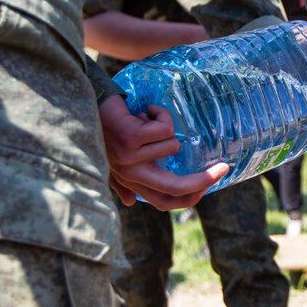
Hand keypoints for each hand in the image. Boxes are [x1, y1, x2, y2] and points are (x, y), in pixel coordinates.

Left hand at [99, 95, 227, 209]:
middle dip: (203, 180)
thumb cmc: (100, 129)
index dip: (189, 199)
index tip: (208, 187)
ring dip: (165, 126)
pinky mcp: (131, 138)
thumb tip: (132, 202)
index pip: (163, 202)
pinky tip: (143, 110)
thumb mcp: (112, 160)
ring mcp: (130, 157)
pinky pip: (165, 128)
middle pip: (175, 187)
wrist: (84, 104)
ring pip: (173, 145)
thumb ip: (122, 181)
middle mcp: (130, 173)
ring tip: (144, 118)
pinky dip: (159, 113)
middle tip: (222, 168)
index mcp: (130, 181)